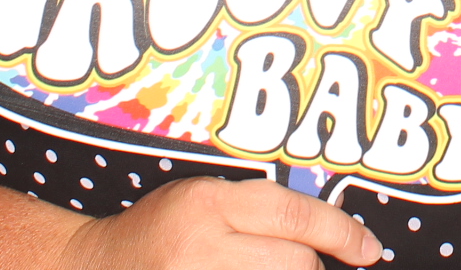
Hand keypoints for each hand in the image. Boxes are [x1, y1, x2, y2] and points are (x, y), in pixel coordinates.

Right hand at [61, 175, 381, 268]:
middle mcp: (201, 247)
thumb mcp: (201, 198)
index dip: (342, 233)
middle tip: (279, 261)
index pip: (294, 215)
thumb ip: (259, 208)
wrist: (92, 269)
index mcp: (206, 204)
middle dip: (303, 263)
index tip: (368, 250)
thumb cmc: (157, 230)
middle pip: (295, 262)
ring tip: (249, 268)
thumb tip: (331, 232)